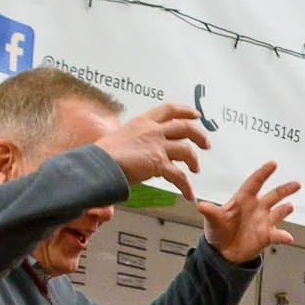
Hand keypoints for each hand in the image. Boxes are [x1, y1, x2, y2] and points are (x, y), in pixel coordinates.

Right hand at [94, 102, 209, 201]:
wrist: (98, 164)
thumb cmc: (103, 154)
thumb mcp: (120, 138)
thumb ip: (136, 141)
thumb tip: (144, 152)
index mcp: (142, 122)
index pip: (168, 110)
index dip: (185, 111)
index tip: (196, 115)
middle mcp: (152, 131)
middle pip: (184, 128)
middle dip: (199, 135)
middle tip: (206, 144)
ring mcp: (157, 146)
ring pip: (187, 150)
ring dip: (194, 161)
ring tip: (196, 170)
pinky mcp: (158, 163)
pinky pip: (180, 176)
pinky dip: (186, 187)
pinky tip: (189, 195)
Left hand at [198, 162, 299, 264]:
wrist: (223, 252)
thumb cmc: (218, 231)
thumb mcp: (213, 220)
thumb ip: (211, 212)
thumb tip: (201, 206)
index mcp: (243, 200)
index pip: (255, 183)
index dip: (263, 173)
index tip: (273, 164)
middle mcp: (257, 208)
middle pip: (273, 195)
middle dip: (285, 189)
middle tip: (296, 184)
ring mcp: (263, 221)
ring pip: (279, 212)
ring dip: (285, 209)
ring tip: (289, 206)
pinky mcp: (267, 236)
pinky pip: (277, 235)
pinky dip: (283, 236)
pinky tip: (287, 237)